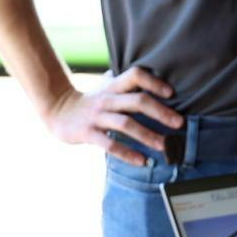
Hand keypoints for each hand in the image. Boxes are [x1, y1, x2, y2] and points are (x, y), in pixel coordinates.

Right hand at [45, 66, 181, 166]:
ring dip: (147, 135)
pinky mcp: (87, 133)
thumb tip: (156, 77)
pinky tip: (141, 161)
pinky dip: (127, 153)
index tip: (171, 93)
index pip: (135, 75)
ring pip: (125, 124)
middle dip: (160, 112)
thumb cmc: (91, 100)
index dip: (153, 82)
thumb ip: (127, 83)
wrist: (58, 111)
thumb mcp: (107, 87)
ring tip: (164, 146)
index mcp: (113, 86)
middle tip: (179, 123)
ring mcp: (96, 116)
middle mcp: (106, 98)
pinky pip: (109, 144)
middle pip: (136, 101)